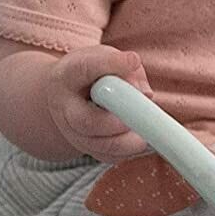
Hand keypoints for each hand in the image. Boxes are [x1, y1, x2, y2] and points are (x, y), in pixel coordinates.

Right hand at [47, 45, 153, 163]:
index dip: (109, 65)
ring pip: (102, 146)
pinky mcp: (87, 149)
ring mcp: (73, 133)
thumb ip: (127, 69)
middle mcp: (65, 108)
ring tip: (149, 128)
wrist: (66, 95)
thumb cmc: (93, 73)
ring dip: (131, 139)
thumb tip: (145, 94)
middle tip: (142, 113)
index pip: (84, 69)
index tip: (131, 61)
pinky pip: (111, 157)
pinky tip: (147, 138)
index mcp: (68, 76)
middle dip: (121, 120)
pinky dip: (133, 150)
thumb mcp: (106, 58)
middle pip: (89, 122)